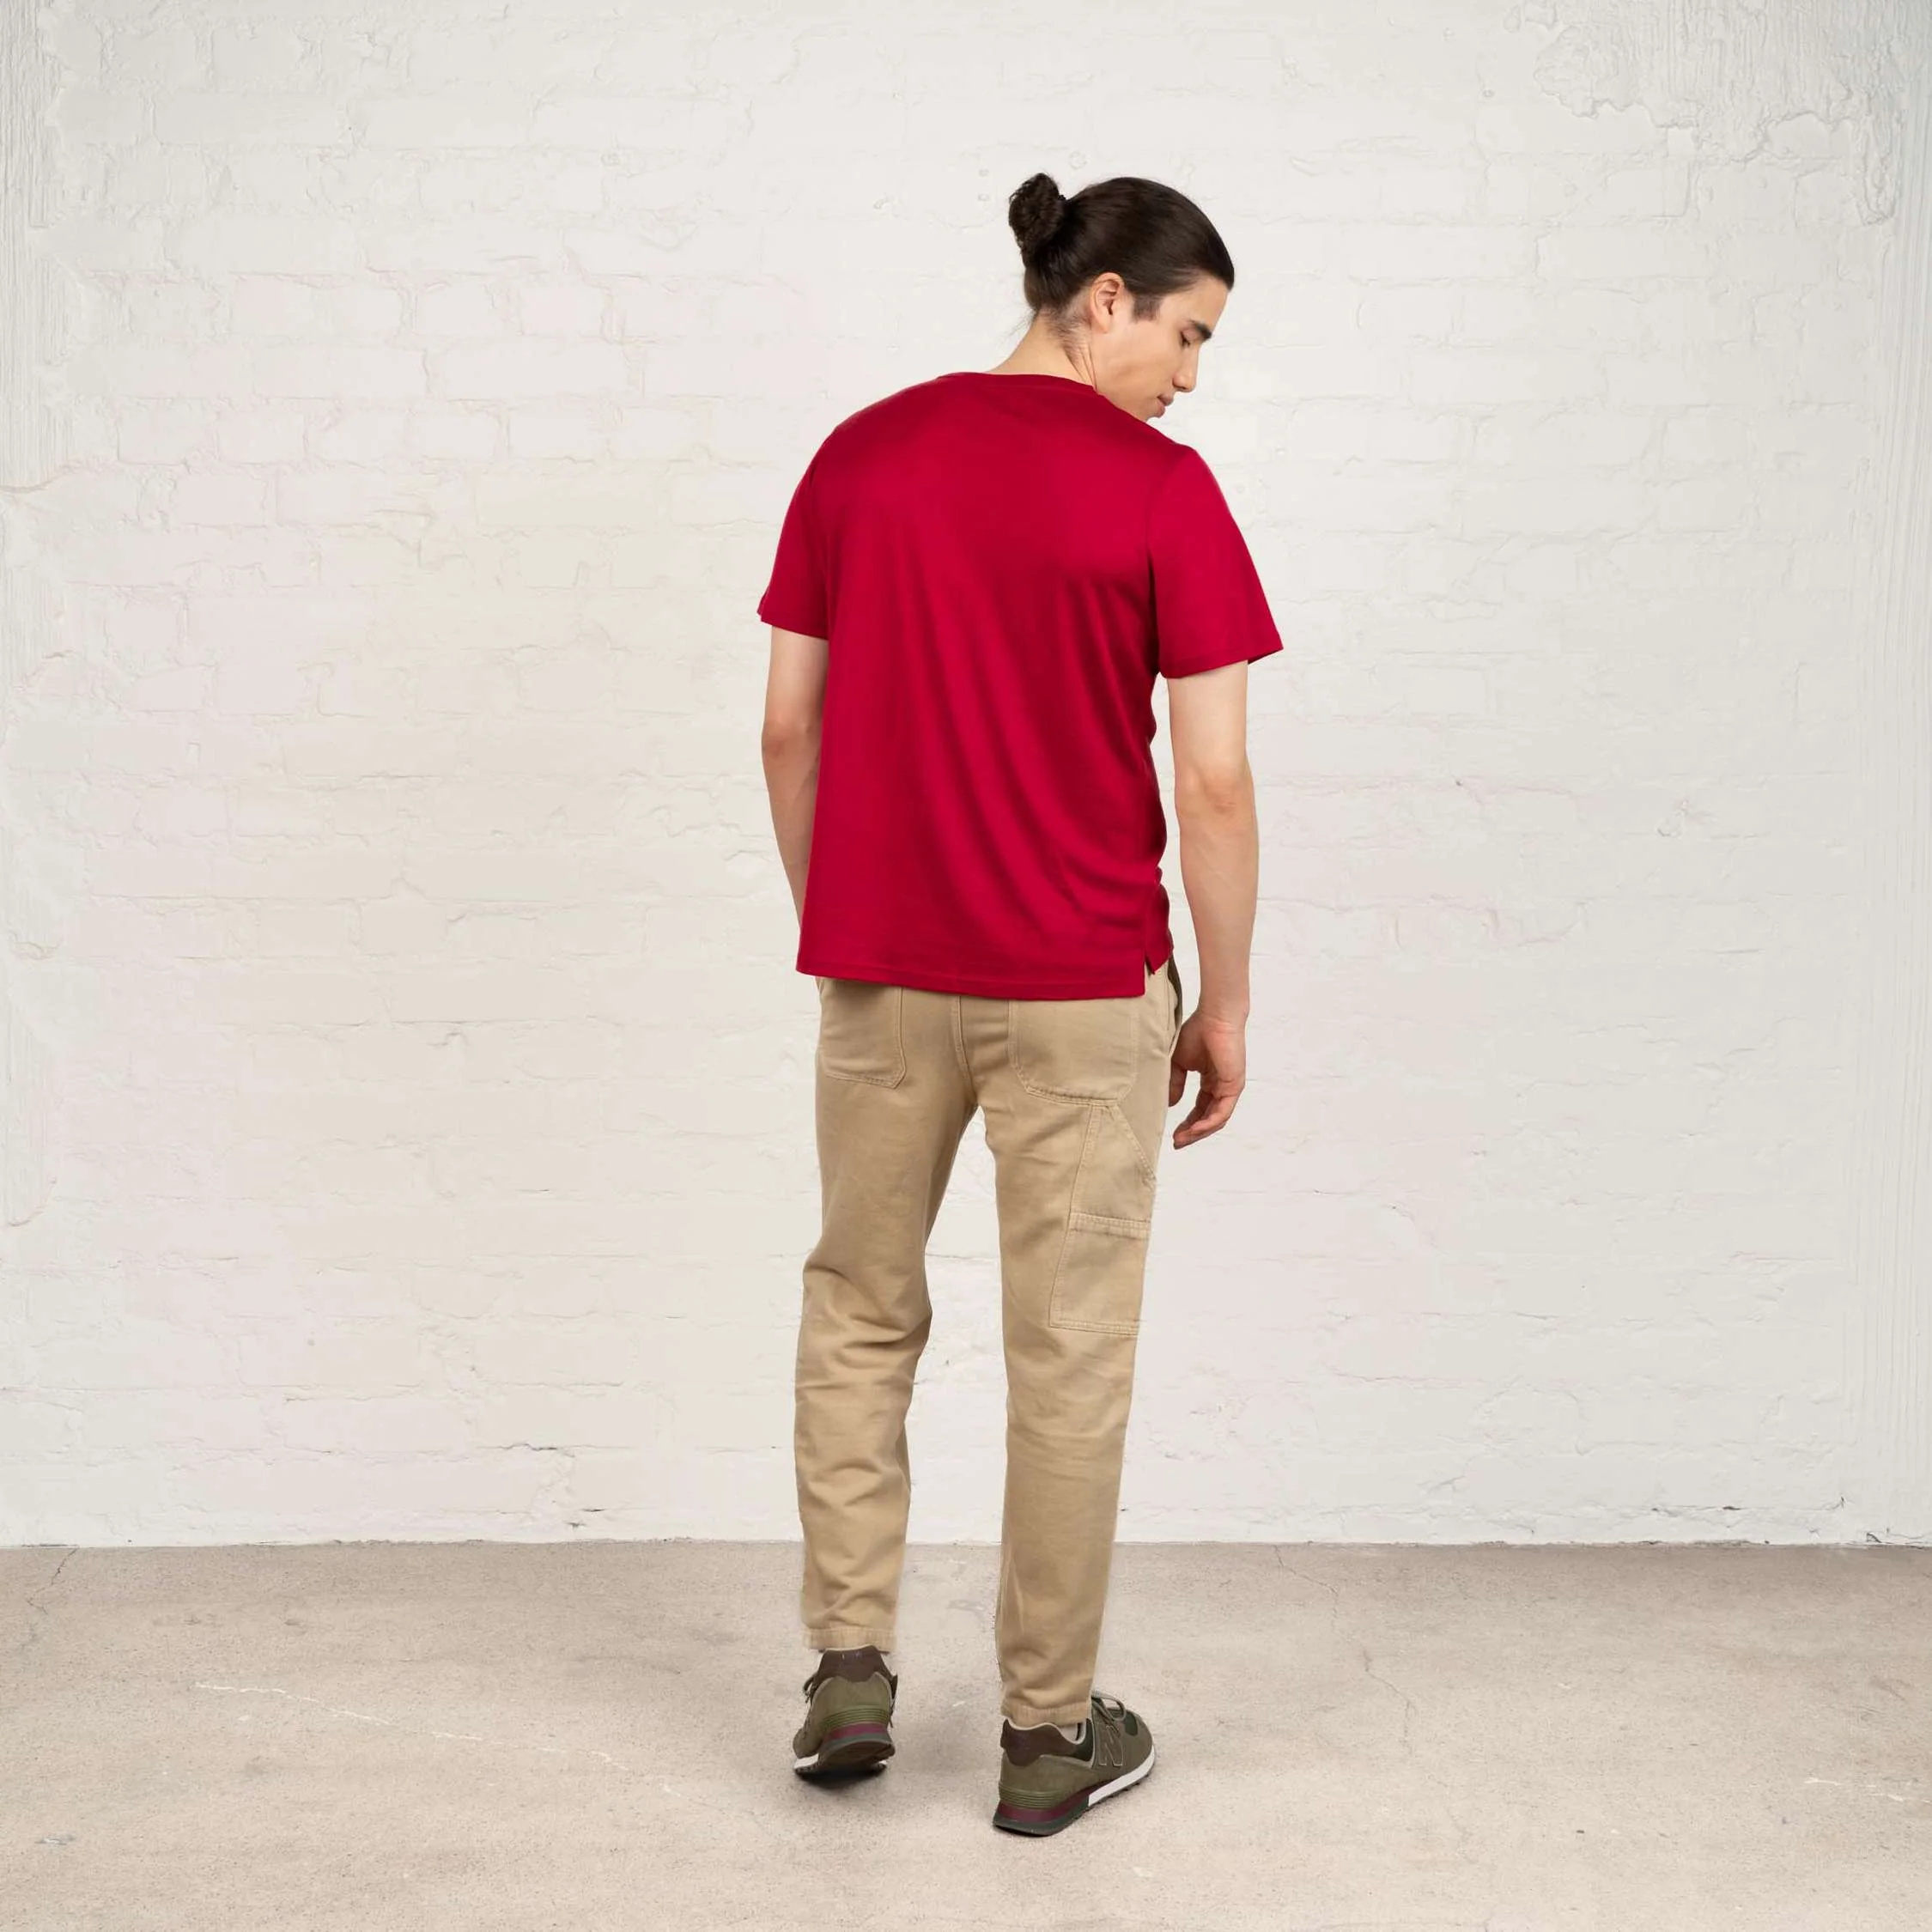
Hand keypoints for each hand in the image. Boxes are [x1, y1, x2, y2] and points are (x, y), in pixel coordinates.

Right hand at [1168, 1007, 1246, 1147]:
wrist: (1214, 1017)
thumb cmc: (1198, 1032)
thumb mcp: (1179, 1063)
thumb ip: (1175, 1084)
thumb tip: (1169, 1105)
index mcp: (1211, 1081)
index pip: (1200, 1109)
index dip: (1187, 1124)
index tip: (1172, 1134)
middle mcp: (1221, 1088)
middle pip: (1208, 1119)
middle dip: (1192, 1133)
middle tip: (1177, 1143)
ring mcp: (1230, 1088)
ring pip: (1215, 1120)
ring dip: (1199, 1132)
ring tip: (1182, 1139)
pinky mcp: (1234, 1086)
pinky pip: (1222, 1112)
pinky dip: (1208, 1123)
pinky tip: (1195, 1130)